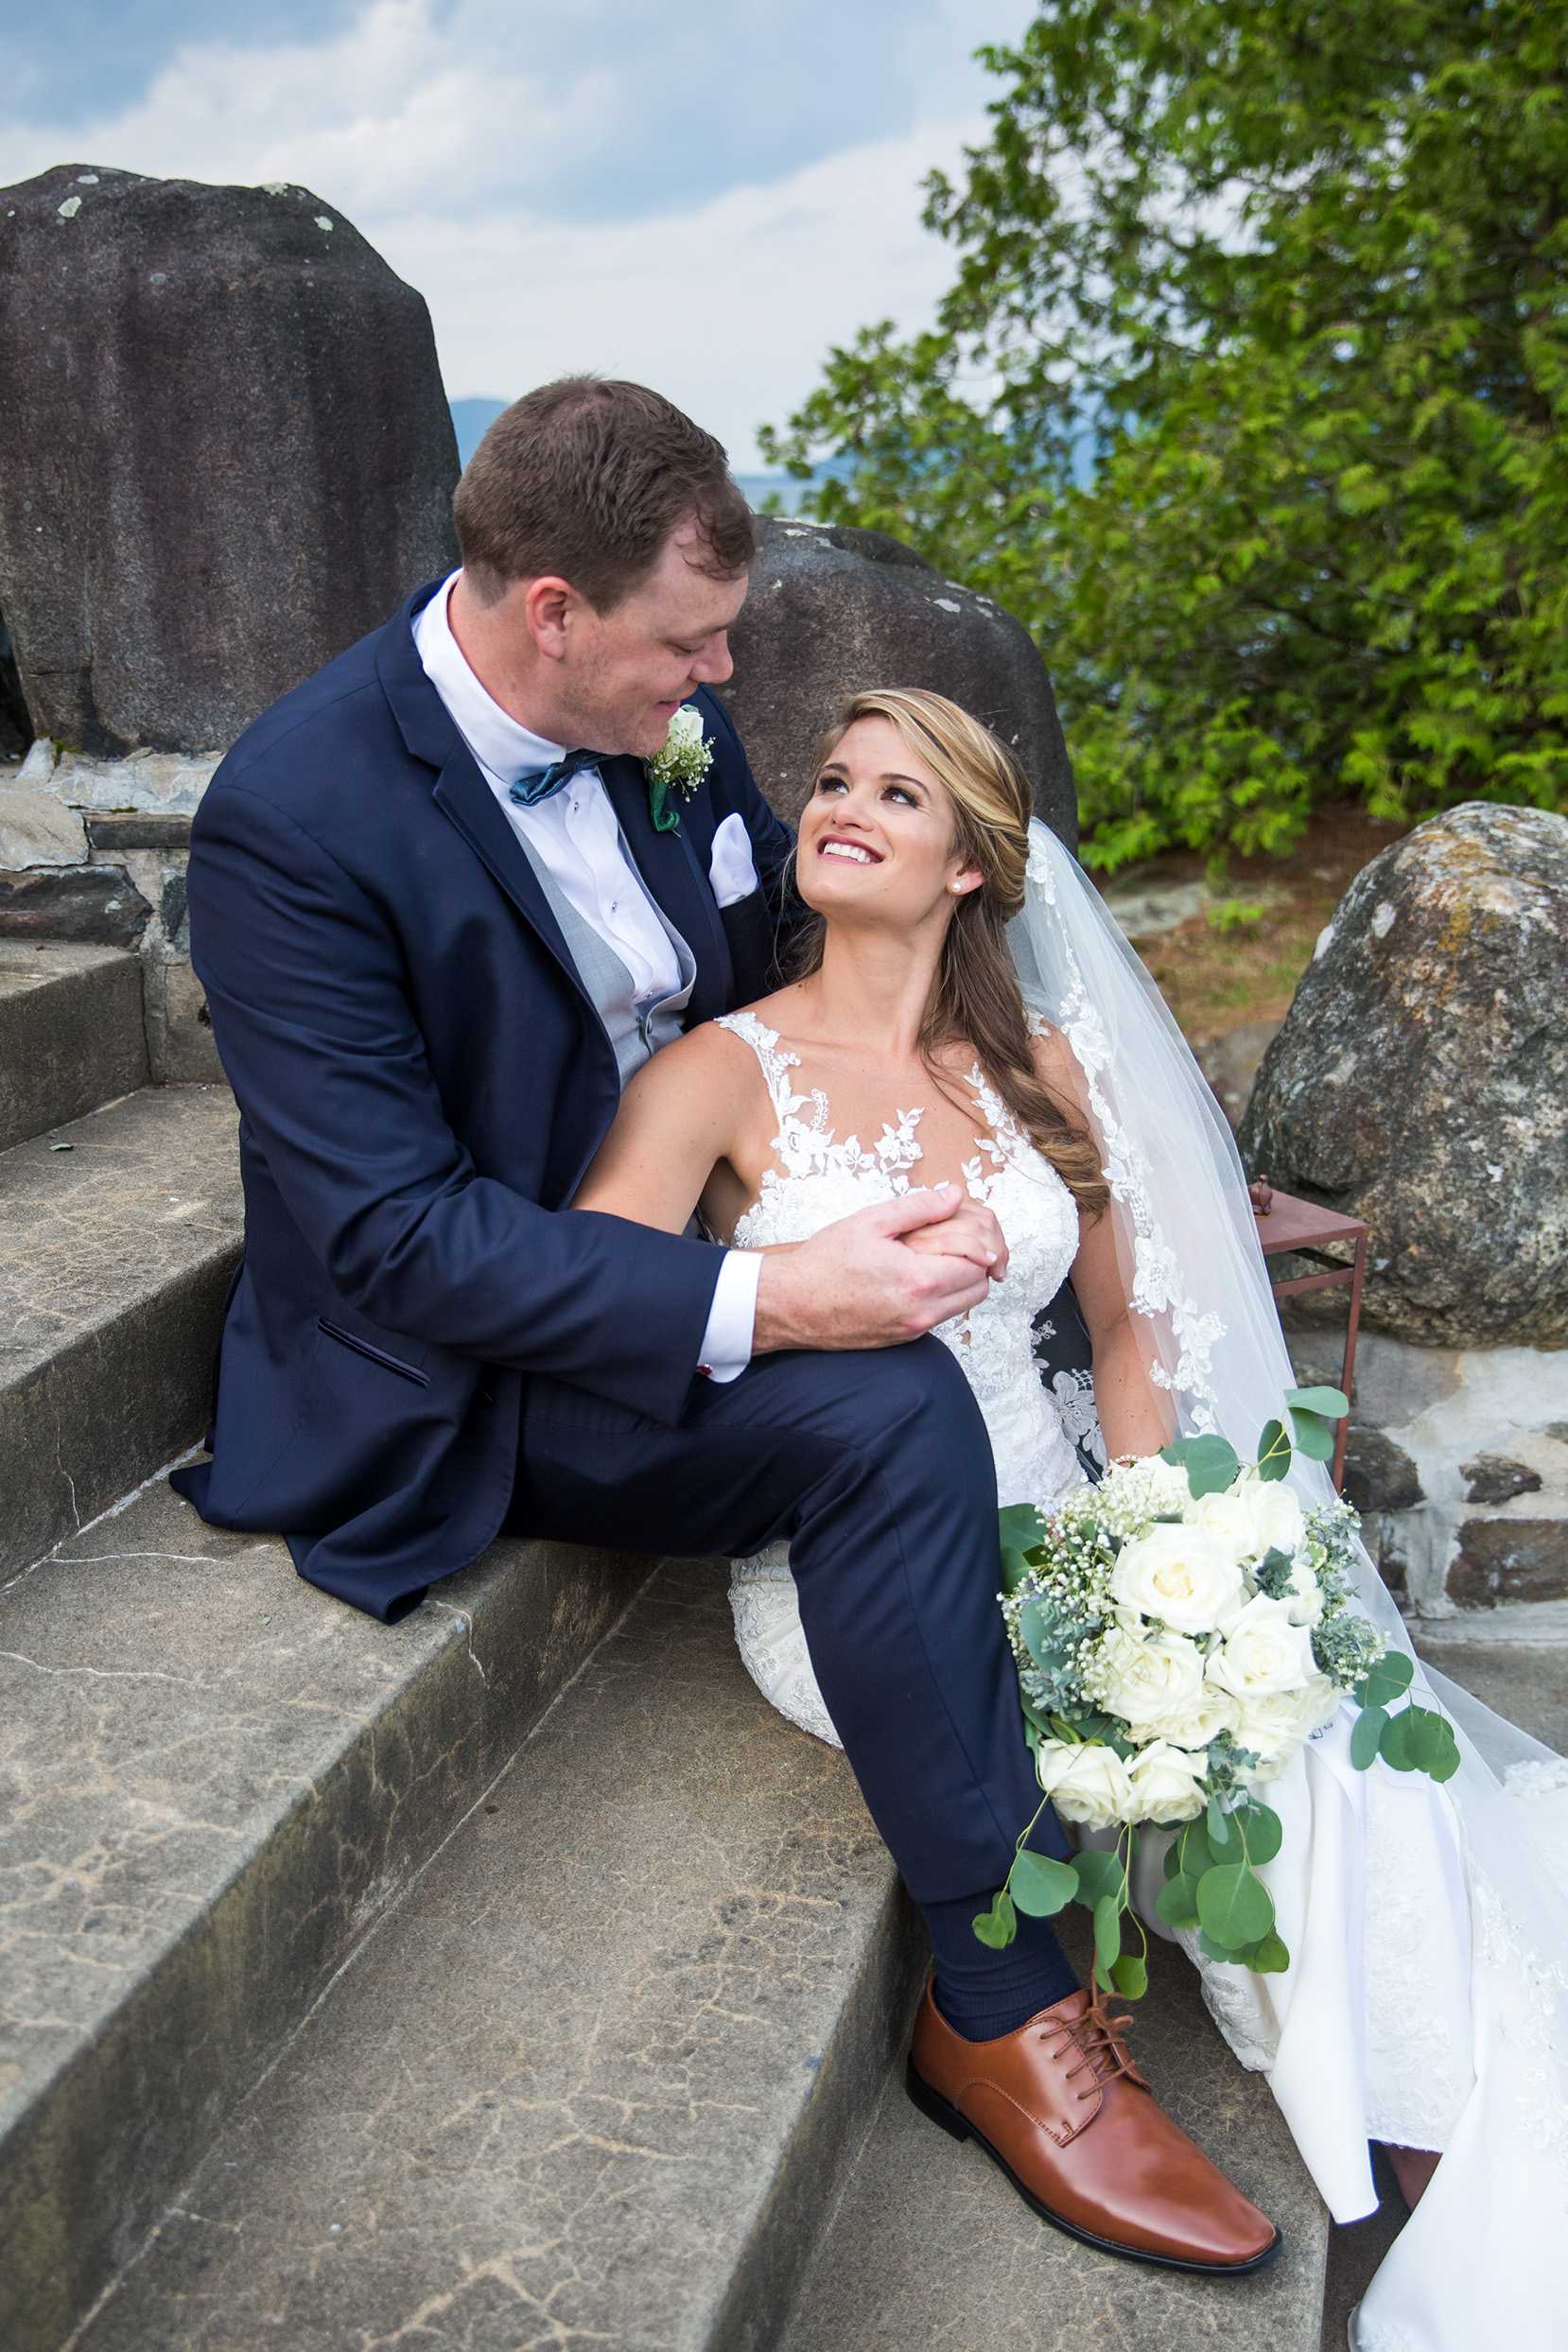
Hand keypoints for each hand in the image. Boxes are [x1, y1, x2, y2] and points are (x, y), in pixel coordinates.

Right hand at [751, 1184, 1007, 1354]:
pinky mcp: (902, 1340)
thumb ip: (919, 1207)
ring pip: (962, 1305)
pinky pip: (938, 1316)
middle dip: (975, 1261)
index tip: (966, 1226)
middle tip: (953, 1239)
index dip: (979, 1241)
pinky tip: (914, 1276)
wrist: (790, 1304)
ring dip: (959, 1280)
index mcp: (919, 1281)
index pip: (979, 1263)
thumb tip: (954, 1196)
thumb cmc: (824, 1262)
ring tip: (933, 1256)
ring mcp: (913, 1330)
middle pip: (979, 1288)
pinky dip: (939, 1296)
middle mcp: (922, 1313)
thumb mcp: (870, 1221)